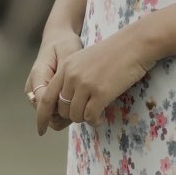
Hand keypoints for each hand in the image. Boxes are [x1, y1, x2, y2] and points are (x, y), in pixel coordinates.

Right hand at [26, 25, 81, 134]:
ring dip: (65, 116)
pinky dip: (65, 111)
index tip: (80, 114)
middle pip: (47, 113)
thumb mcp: (69, 54)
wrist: (57, 40)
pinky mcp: (44, 96)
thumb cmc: (64, 44)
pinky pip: (53, 111)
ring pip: (50, 115)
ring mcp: (37, 93)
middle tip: (85, 109)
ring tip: (83, 106)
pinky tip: (78, 105)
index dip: (60, 113)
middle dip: (64, 116)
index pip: (44, 103)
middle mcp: (33, 88)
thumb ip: (68, 75)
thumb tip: (69, 97)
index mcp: (38, 75)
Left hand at [34, 24, 156, 133]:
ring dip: (84, 119)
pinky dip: (95, 121)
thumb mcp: (85, 59)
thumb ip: (73, 76)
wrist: (135, 44)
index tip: (40, 129)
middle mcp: (71, 76)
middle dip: (72, 116)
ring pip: (75, 115)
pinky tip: (101, 118)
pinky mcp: (100, 93)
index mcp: (65, 67)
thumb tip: (67, 101)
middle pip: (62, 109)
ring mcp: (85, 84)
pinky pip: (90, 117)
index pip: (46, 97)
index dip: (41, 116)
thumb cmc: (114, 53)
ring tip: (95, 114)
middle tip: (86, 113)